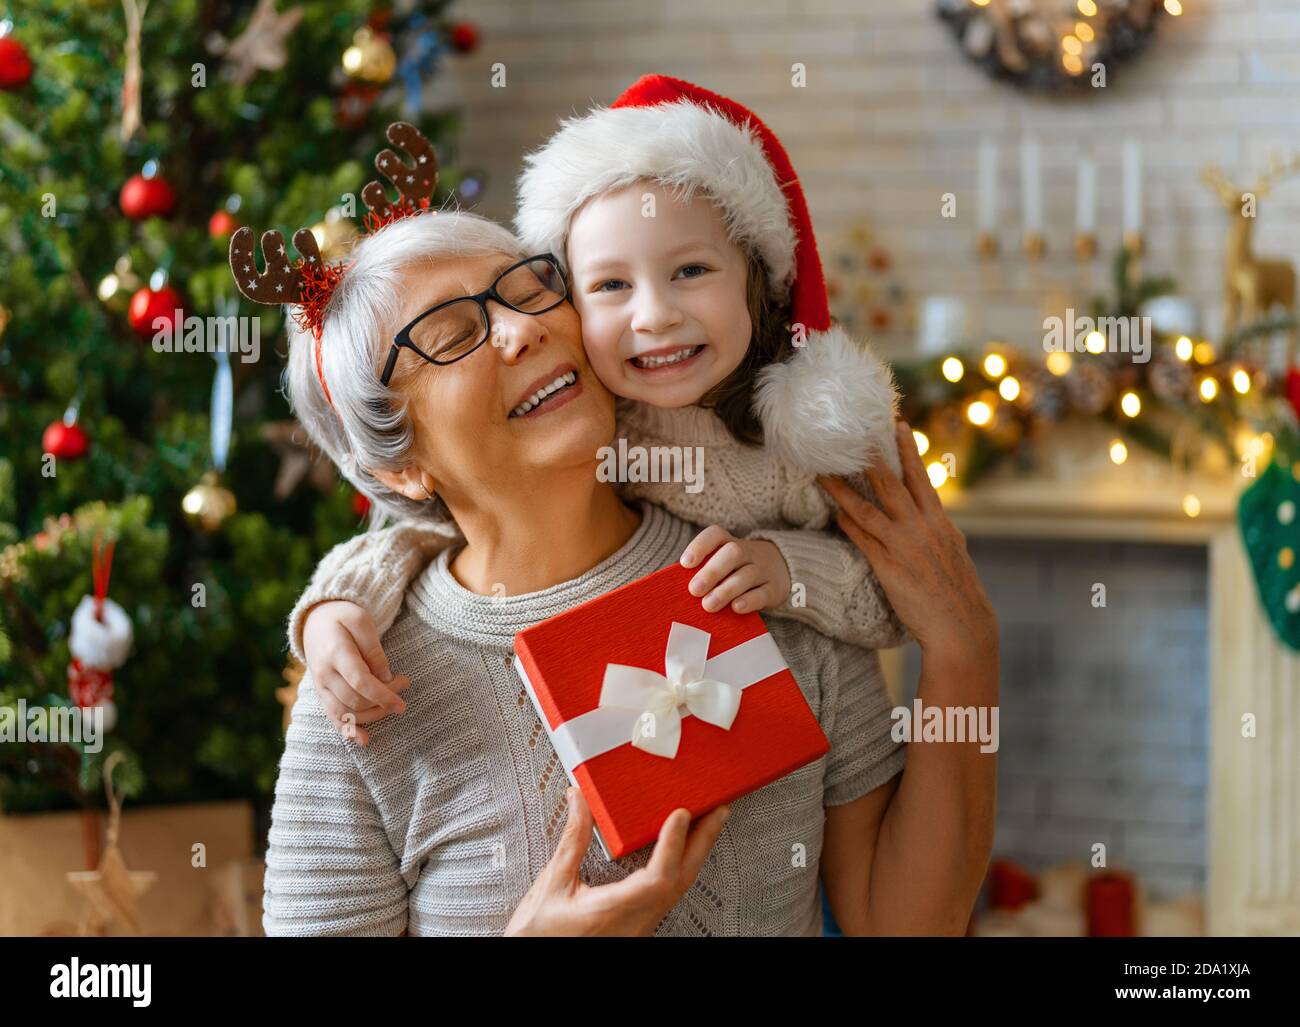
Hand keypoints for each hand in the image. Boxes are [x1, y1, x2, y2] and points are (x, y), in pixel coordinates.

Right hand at [301, 599, 409, 745]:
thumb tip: (385, 678)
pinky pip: (333, 717)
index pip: (360, 682)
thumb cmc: (343, 617)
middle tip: (404, 685)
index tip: (402, 701)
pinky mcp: (322, 694)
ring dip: (373, 715)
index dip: (382, 695)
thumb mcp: (361, 621)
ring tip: (393, 702)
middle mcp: (324, 674)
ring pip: (345, 713)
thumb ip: (373, 650)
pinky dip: (348, 731)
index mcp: (335, 653)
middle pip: (355, 700)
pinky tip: (365, 740)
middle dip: (383, 700)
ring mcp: (320, 686)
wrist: (315, 620)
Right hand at [505, 789, 729, 936]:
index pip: (657, 878)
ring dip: (694, 853)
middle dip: (702, 842)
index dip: (673, 845)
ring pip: (677, 889)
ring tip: (706, 823)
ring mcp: (640, 926)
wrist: (536, 957)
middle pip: (679, 881)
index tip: (680, 815)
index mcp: (612, 911)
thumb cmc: (540, 934)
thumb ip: (572, 840)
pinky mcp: (639, 925)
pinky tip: (681, 850)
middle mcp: (634, 922)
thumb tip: (579, 802)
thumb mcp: (552, 883)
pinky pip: (668, 894)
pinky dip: (680, 867)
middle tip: (717, 810)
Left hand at [679, 526, 791, 613]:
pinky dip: (749, 601)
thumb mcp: (722, 563)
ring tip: (708, 605)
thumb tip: (673, 589)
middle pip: (733, 553)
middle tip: (694, 590)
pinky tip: (735, 608)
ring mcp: (763, 570)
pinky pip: (763, 593)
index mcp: (729, 543)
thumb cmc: (737, 570)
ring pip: (747, 574)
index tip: (685, 564)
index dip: (700, 546)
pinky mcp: (774, 590)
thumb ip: (702, 572)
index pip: (715, 535)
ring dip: (726, 590)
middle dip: (711, 571)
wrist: (782, 570)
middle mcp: (748, 552)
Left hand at [817, 420, 997, 668]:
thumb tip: (933, 518)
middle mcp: (923, 528)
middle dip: (871, 457)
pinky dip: (848, 522)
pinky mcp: (889, 567)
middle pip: (892, 484)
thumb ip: (940, 531)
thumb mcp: (954, 553)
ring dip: (843, 489)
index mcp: (942, 523)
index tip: (898, 425)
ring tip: (825, 471)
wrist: (961, 627)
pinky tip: (835, 511)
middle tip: (854, 433)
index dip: (908, 451)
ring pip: (868, 508)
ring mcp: (904, 546)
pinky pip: (862, 539)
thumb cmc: (958, 593)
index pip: (922, 478)